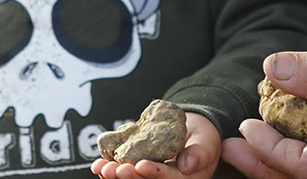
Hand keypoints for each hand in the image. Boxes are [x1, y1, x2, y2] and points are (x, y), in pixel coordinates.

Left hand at [91, 112, 220, 178]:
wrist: (192, 132)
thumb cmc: (203, 137)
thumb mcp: (208, 141)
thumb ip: (200, 153)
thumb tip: (188, 164)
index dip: (154, 174)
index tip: (140, 165)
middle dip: (129, 177)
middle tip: (115, 169)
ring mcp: (151, 177)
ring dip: (115, 175)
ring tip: (101, 167)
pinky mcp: (140, 170)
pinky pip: (126, 173)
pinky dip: (111, 169)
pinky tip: (99, 165)